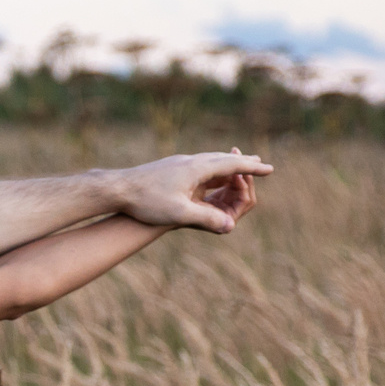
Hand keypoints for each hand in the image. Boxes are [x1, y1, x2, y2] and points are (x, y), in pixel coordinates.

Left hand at [112, 151, 271, 233]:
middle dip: (241, 162)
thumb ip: (205, 218)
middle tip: (257, 162)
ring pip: (207, 161)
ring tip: (234, 166)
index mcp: (197, 169)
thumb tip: (230, 226)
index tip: (269, 168)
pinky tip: (205, 173)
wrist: (115, 188)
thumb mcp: (177, 213)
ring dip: (224, 163)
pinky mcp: (167, 169)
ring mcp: (177, 164)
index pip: (232, 166)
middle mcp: (189, 162)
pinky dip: (208, 168)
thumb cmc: (145, 201)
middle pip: (222, 159)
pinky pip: (195, 166)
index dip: (252, 168)